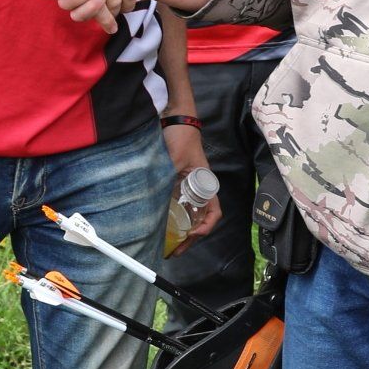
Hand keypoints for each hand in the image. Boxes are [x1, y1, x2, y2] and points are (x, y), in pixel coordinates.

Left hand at [162, 117, 220, 251]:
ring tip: (166, 244)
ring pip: (186, 214)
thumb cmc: (182, 136)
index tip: (193, 234)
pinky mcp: (173, 182)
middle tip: (175, 251)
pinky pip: (174, 204)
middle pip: (198, 219)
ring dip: (178, 229)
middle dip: (188, 237)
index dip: (206, 227)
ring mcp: (185, 186)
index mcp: (205, 184)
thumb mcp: (175, 160)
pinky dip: (168, 217)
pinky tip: (158, 225)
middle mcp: (197, 188)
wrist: (174, 118)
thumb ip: (167, 179)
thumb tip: (155, 201)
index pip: (214, 212)